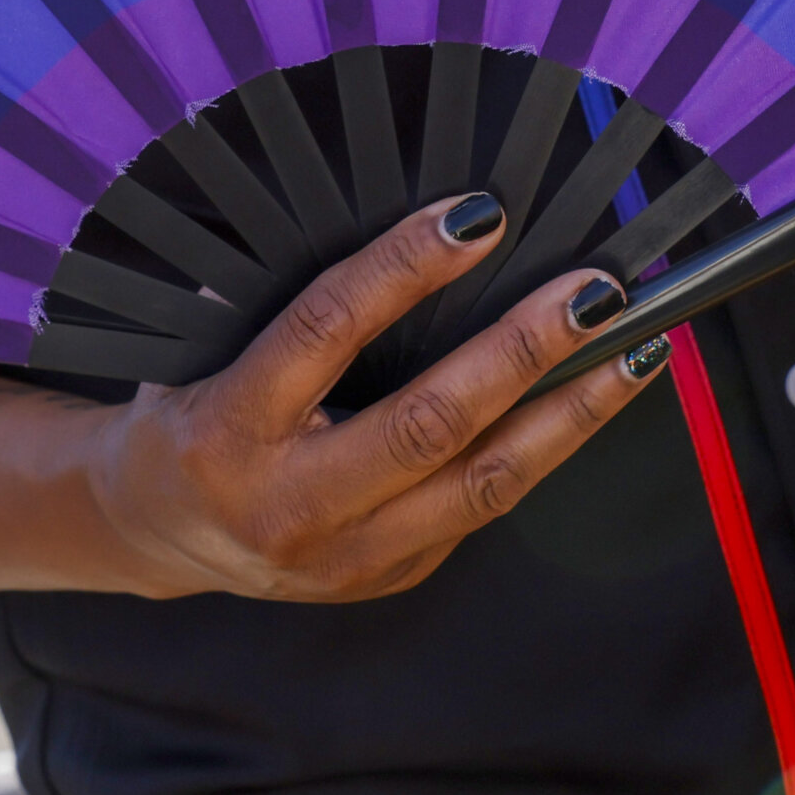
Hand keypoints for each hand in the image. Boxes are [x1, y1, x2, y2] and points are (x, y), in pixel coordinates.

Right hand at [82, 194, 667, 601]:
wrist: (159, 533)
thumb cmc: (193, 411)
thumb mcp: (204, 348)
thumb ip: (284, 302)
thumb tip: (416, 234)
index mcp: (231, 430)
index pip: (329, 332)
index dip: (406, 268)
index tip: (478, 217)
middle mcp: (292, 505)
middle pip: (430, 424)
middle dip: (523, 351)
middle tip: (592, 292)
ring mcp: (348, 557)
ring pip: (484, 482)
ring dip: (571, 414)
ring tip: (635, 354)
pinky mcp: (391, 577)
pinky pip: (480, 507)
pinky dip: (541, 449)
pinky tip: (585, 400)